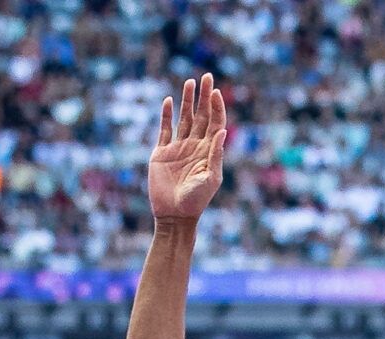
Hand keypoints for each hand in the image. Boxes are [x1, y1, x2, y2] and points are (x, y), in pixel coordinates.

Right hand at [148, 73, 227, 222]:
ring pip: (184, 118)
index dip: (216, 107)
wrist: (174, 215)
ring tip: (190, 82)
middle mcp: (194, 146)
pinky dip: (167, 115)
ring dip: (188, 101)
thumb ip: (215, 154)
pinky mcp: (161, 153)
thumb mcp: (210, 179)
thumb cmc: (196, 201)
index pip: (215, 123)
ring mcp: (178, 148)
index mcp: (208, 151)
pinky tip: (169, 101)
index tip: (216, 92)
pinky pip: (165, 130)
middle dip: (204, 97)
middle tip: (207, 77)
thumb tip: (222, 131)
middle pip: (201, 116)